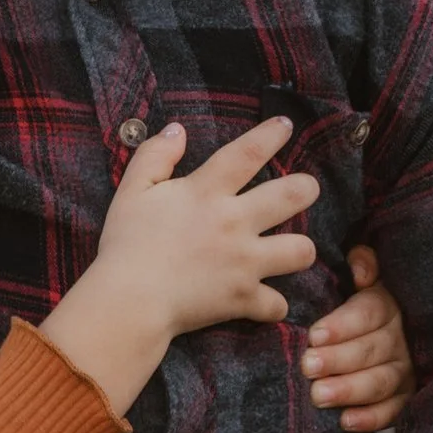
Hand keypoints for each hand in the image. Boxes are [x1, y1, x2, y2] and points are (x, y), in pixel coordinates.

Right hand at [49, 110, 317, 378]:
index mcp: (207, 192)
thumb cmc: (125, 245)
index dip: (271, 135)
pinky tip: (266, 303)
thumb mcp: (132, 191)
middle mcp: (235, 222)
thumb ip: (155, 156)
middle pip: (293, 196)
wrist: (129, 301)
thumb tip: (177, 130)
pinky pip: (276, 304)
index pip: (248, 153)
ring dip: (300, 249)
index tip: (286, 125)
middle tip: (306, 189)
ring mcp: (245, 262)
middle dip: (307, 188)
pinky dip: (272, 306)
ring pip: (301, 250)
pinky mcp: (243, 298)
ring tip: (291, 250)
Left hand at [303, 246, 415, 432]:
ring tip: (318, 396)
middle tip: (308, 366)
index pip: (370, 313)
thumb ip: (363, 264)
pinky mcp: (406, 398)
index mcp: (388, 305)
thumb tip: (360, 268)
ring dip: (350, 390)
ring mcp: (405, 370)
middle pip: (372, 349)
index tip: (315, 335)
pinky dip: (371, 419)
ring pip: (381, 381)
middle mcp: (401, 338)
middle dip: (339, 359)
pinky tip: (346, 422)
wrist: (382, 334)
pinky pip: (392, 411)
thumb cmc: (357, 305)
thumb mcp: (363, 279)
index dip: (344, 325)